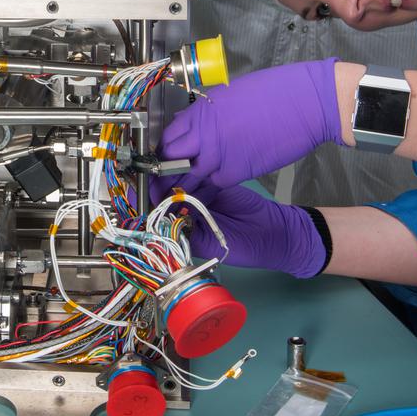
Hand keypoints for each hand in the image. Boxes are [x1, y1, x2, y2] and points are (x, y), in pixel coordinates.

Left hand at [151, 178, 324, 277]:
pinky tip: (184, 169)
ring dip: (173, 177)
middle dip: (159, 187)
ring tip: (165, 171)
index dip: (151, 205)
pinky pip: (200, 176)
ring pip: (182, 183)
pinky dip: (192, 172)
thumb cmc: (244, 246)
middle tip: (152, 178)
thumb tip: (164, 218)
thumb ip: (188, 230)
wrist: (275, 232)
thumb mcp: (211, 244)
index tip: (142, 194)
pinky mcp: (217, 183)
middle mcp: (191, 212)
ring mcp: (204, 196)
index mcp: (186, 230)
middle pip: (168, 196)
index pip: (161, 216)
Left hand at [161, 59, 341, 188]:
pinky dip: (209, 189)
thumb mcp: (229, 96)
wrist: (303, 103)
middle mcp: (204, 134)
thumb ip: (208, 115)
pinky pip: (214, 184)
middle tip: (159, 183)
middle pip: (172, 159)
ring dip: (182, 186)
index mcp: (201, 112)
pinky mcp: (236, 171)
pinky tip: (204, 193)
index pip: (169, 138)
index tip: (162, 159)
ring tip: (171, 196)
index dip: (163, 151)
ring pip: (190, 177)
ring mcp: (218, 155)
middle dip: (163, 173)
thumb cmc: (274, 92)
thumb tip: (193, 125)